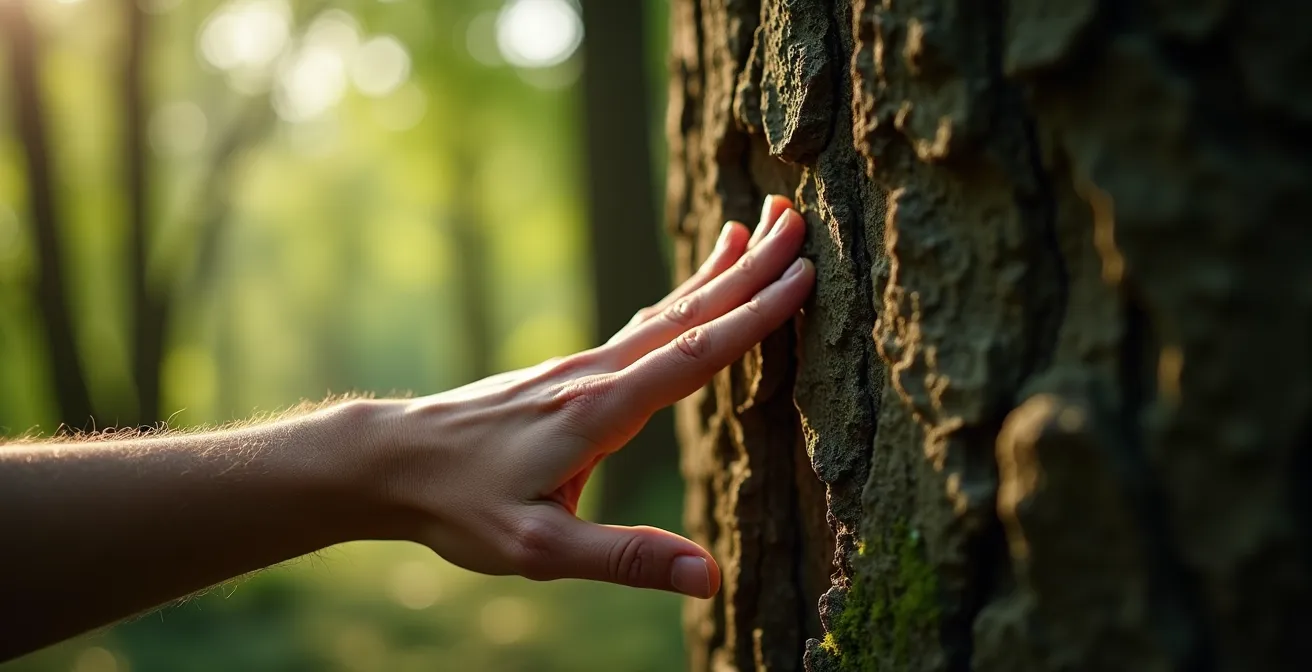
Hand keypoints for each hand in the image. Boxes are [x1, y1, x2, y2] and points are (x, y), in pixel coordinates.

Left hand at [367, 196, 811, 597]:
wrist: (391, 460)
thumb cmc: (460, 505)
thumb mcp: (540, 548)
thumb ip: (626, 560)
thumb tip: (709, 577)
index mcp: (601, 409)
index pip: (696, 352)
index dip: (755, 315)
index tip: (804, 274)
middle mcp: (595, 374)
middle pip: (687, 311)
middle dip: (748, 267)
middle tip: (797, 219)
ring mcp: (579, 368)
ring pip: (663, 311)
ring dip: (716, 272)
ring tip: (753, 230)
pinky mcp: (566, 375)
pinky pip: (638, 327)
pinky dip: (678, 301)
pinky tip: (688, 296)